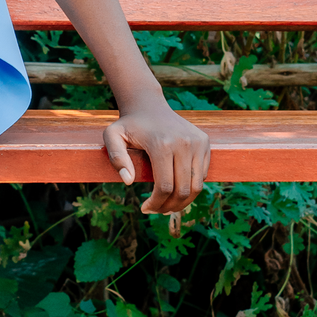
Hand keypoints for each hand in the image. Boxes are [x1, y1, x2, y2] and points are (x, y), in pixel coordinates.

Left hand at [103, 99, 209, 230]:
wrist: (148, 105)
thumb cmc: (128, 125)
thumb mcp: (112, 136)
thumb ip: (116, 158)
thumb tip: (129, 182)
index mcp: (162, 144)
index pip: (164, 187)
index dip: (156, 203)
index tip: (145, 209)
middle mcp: (184, 143)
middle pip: (183, 190)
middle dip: (170, 207)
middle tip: (157, 211)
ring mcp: (197, 142)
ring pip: (196, 186)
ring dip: (183, 202)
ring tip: (168, 206)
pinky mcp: (204, 142)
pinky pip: (202, 174)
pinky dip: (191, 186)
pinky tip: (176, 188)